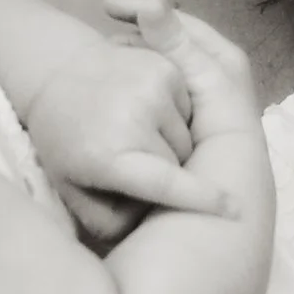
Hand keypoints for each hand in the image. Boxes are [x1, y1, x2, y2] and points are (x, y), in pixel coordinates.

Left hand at [22, 18, 205, 240]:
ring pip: (189, 137)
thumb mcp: (73, 191)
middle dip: (169, 170)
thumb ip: (111, 222)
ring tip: (135, 133)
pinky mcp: (164, 67)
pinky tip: (144, 110)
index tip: (237, 210)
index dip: (202, 198)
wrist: (56, 72)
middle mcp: (133, 118)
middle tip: (135, 161)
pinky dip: (174, 116)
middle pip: (182, 164)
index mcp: (108, 156)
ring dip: (172, 143)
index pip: (165, 182)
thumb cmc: (66, 141)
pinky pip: (189, 108)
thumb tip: (154, 226)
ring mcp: (151, 88)